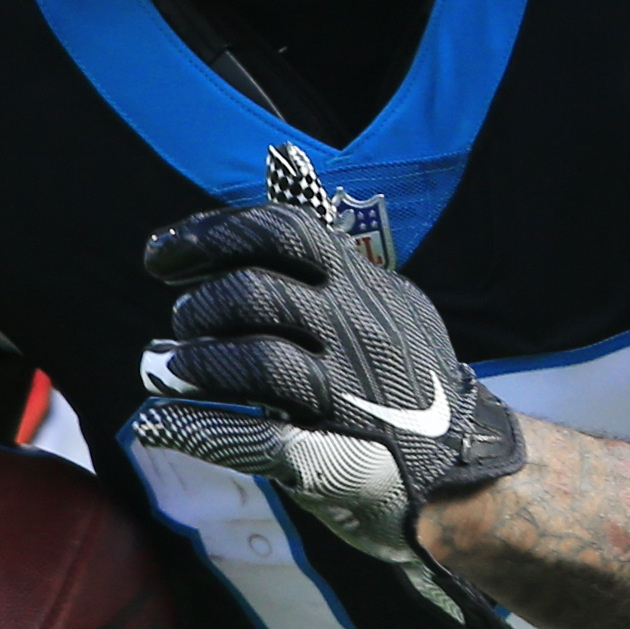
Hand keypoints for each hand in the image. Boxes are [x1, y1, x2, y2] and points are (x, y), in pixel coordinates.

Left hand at [125, 146, 553, 628]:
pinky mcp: (340, 457)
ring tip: (168, 370)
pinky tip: (159, 421)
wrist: (469, 468)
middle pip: (260, 293)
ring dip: (196, 364)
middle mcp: (360, 332)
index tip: (160, 256)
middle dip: (201, 305)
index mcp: (363, 286)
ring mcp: (352, 395)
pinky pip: (258, 437)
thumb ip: (322, 248)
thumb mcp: (376, 299)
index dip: (211, 235)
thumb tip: (282, 159)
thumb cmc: (400, 378)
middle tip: (180, 324)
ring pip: (260, 363)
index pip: (283, 232)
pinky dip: (198, 427)